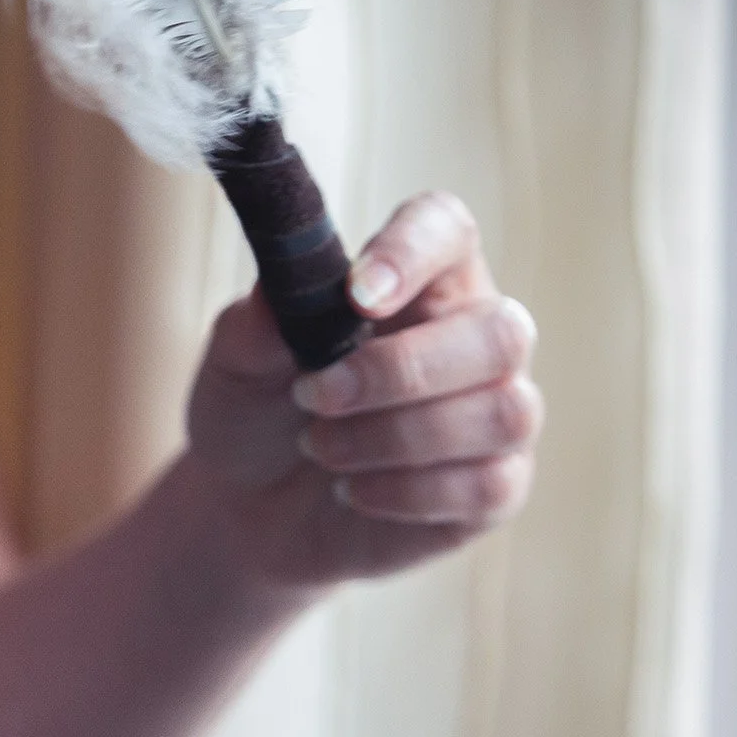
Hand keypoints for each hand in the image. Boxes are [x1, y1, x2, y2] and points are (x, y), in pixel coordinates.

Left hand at [187, 190, 541, 587]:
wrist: (251, 507)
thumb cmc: (257, 413)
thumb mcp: (235, 366)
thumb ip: (254, 325)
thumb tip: (275, 295)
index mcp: (417, 278)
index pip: (446, 228)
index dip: (412, 252)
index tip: (357, 295)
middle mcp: (474, 335)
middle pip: (501, 331)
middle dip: (399, 372)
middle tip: (314, 397)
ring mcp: (496, 411)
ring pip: (502, 413)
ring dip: (394, 438)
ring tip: (320, 449)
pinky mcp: (497, 486)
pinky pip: (487, 486)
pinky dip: (405, 493)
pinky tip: (353, 491)